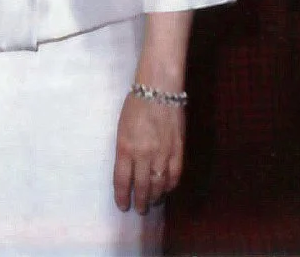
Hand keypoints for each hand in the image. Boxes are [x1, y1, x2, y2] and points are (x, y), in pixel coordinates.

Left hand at [112, 91, 183, 214]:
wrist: (159, 90)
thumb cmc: (135, 106)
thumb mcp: (121, 129)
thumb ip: (124, 151)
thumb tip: (128, 171)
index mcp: (125, 148)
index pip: (122, 181)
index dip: (122, 196)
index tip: (122, 206)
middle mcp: (143, 155)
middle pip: (141, 187)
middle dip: (139, 202)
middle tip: (138, 209)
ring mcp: (162, 154)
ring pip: (158, 186)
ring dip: (154, 197)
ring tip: (151, 202)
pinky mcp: (178, 151)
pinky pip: (174, 176)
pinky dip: (169, 186)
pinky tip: (166, 190)